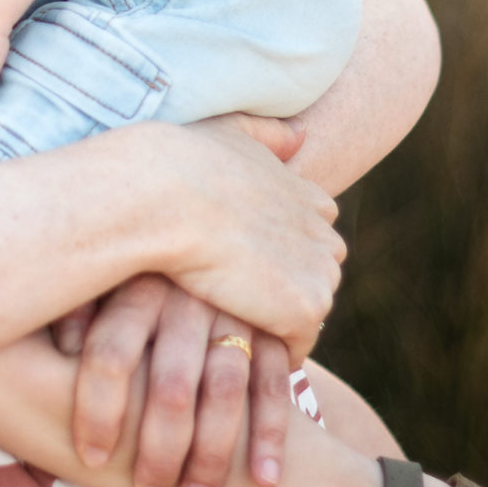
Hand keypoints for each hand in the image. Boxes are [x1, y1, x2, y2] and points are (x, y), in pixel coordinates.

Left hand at [55, 281, 293, 486]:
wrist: (208, 231)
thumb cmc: (132, 272)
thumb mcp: (101, 275)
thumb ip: (77, 306)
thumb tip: (57, 348)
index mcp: (137, 282)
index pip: (110, 352)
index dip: (98, 411)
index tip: (91, 459)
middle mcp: (188, 294)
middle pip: (170, 383)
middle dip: (158, 449)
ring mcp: (236, 309)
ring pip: (225, 390)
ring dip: (213, 454)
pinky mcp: (275, 324)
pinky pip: (273, 384)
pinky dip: (271, 434)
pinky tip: (264, 480)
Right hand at [137, 116, 343, 356]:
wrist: (163, 197)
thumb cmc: (180, 163)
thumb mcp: (228, 132)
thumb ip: (267, 134)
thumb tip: (302, 136)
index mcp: (308, 197)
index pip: (311, 236)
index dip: (276, 254)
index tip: (240, 265)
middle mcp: (324, 234)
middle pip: (311, 277)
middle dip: (280, 290)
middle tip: (231, 303)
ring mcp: (319, 273)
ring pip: (302, 312)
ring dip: (271, 322)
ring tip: (226, 328)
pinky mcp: (305, 309)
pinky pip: (293, 347)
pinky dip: (264, 354)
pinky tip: (227, 348)